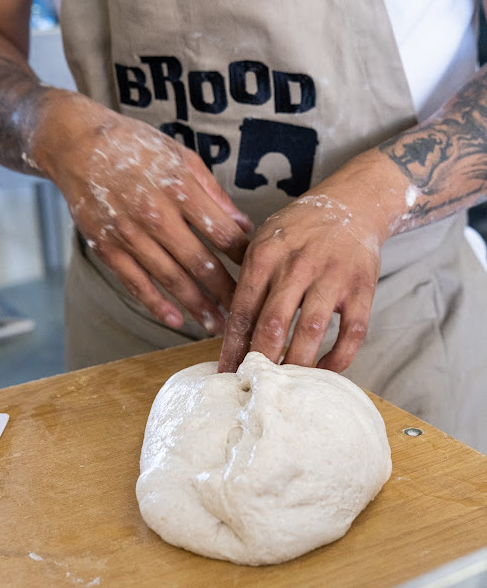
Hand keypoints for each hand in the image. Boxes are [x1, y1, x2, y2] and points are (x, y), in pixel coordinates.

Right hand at [34, 91, 252, 332]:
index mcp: (180, 189)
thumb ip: (214, 194)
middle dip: (227, 291)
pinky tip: (177, 321)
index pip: (222, 232)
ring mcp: (130, 234)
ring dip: (197, 306)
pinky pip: (136, 283)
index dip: (244, 256)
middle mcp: (156, 214)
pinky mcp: (108, 248)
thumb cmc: (135, 147)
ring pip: (171, 278)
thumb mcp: (181, 157)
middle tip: (246, 311)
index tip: (259, 272)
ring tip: (218, 326)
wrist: (77, 144)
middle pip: (200, 262)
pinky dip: (156, 304)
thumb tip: (244, 225)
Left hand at [219, 158, 390, 372]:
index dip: (232, 347)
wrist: (354, 202)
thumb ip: (249, 281)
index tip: (225, 373)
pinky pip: (352, 332)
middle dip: (259, 360)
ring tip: (285, 385)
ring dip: (296, 363)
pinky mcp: (362, 288)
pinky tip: (324, 371)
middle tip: (253, 385)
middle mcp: (297, 265)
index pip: (243, 310)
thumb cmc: (300, 230)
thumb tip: (230, 333)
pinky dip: (338, 358)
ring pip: (311, 331)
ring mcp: (332, 276)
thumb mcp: (265, 241)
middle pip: (273, 323)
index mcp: (265, 255)